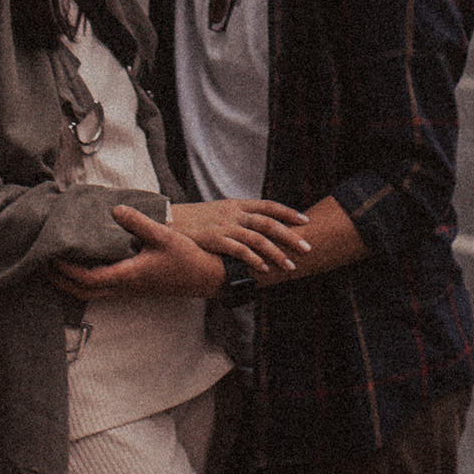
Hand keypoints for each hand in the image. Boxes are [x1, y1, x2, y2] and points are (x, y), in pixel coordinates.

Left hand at [53, 209, 228, 299]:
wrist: (205, 278)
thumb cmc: (187, 258)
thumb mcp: (164, 236)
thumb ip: (139, 223)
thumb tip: (114, 211)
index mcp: (127, 276)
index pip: (86, 278)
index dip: (65, 268)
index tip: (51, 253)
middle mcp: (124, 287)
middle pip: (82, 291)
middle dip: (59, 279)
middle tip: (42, 261)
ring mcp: (128, 290)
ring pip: (90, 292)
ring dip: (70, 281)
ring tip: (56, 262)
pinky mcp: (133, 287)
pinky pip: (101, 287)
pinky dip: (85, 279)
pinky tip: (84, 264)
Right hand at [167, 196, 314, 279]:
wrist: (166, 222)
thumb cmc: (192, 221)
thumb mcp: (217, 213)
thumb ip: (237, 218)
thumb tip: (255, 228)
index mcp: (236, 205)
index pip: (269, 206)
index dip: (288, 213)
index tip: (305, 221)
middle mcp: (234, 213)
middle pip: (269, 223)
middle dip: (290, 236)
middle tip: (307, 248)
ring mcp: (225, 226)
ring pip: (258, 239)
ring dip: (276, 253)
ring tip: (290, 266)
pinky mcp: (214, 239)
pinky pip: (239, 250)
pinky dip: (254, 260)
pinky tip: (264, 269)